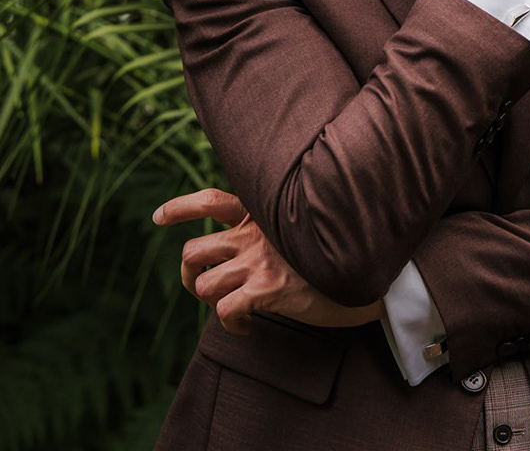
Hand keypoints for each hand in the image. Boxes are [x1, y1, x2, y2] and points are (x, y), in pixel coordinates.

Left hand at [153, 188, 383, 334]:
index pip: (210, 200)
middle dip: (187, 273)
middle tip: (201, 287)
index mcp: (262, 215)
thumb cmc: (338, 254)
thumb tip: (249, 248)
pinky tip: (246, 329)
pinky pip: (225, 311)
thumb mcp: (303, 229)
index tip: (158, 218)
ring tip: (230, 310)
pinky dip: (229, 325)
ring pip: (204, 283)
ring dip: (209, 302)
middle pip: (194, 250)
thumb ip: (275, 230)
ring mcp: (260, 261)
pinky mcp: (269, 289)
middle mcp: (255, 234)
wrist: (371, 272)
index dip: (180, 208)